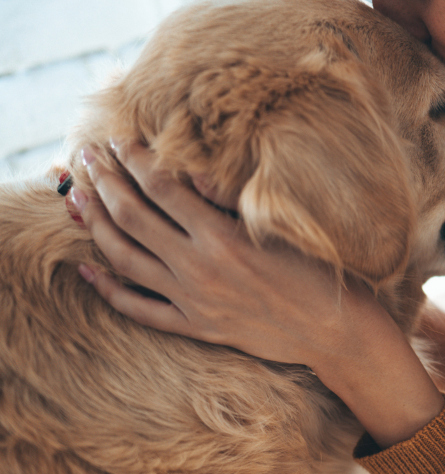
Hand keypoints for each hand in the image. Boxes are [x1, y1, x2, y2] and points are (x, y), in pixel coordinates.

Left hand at [73, 139, 442, 444]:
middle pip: (133, 218)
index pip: (162, 189)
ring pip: (125, 259)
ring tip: (79, 199)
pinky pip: (139, 309)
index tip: (118, 140)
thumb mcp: (280, 228)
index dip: (134, 161)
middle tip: (87, 158)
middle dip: (105, 182)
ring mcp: (194, 301)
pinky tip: (88, 268)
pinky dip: (109, 289)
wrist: (336, 333)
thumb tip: (190, 171)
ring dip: (96, 226)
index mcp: (222, 237)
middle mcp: (200, 268)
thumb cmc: (317, 273)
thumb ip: (230, 200)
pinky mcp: (196, 327)